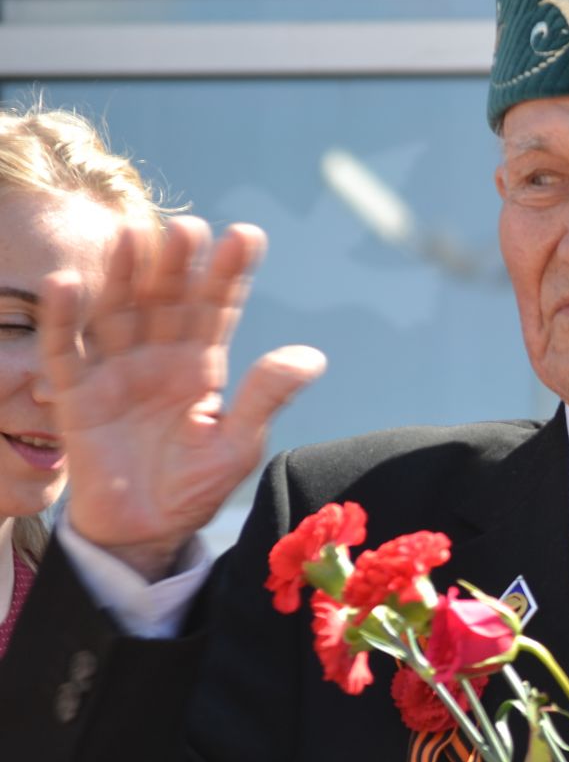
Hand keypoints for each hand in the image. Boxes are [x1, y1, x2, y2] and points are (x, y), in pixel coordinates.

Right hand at [40, 217, 325, 580]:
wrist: (145, 532)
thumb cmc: (194, 485)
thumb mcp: (238, 442)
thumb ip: (265, 397)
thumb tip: (312, 357)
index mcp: (202, 362)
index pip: (218, 307)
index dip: (229, 272)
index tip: (247, 236)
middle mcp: (158, 354)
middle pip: (167, 297)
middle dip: (177, 264)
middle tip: (189, 229)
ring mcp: (115, 369)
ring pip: (118, 310)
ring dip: (122, 274)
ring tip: (132, 235)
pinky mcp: (76, 394)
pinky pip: (66, 350)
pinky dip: (64, 319)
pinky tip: (66, 285)